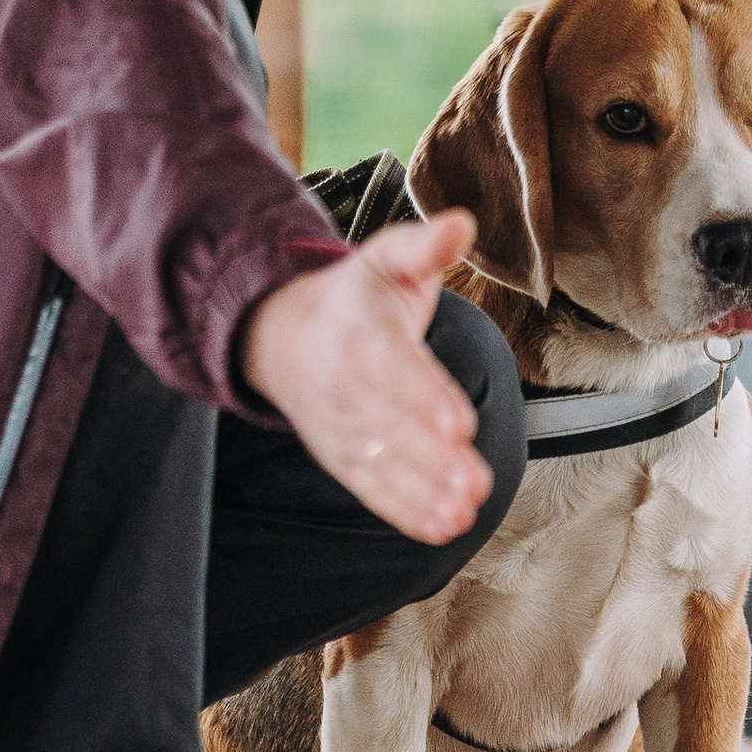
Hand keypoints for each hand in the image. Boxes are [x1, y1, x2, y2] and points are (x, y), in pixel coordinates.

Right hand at [239, 213, 490, 544]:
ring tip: (462, 513)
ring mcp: (342, 427)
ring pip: (382, 465)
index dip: (425, 397)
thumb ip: (426, 246)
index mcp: (360, 332)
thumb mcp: (385, 258)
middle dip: (432, 458)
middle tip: (474, 482)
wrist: (277, 335)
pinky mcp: (344, 456)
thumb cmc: (351, 297)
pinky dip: (404, 511)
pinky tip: (441, 529)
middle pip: (390, 427)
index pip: (394, 368)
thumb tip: (462, 223)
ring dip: (422, 493)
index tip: (459, 423)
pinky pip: (372, 488)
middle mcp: (347, 386)